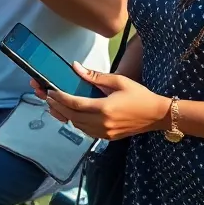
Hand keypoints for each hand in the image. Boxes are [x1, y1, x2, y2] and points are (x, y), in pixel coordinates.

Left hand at [30, 62, 170, 140]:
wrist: (157, 115)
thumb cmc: (139, 95)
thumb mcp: (118, 81)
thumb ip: (95, 76)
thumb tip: (75, 67)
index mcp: (105, 108)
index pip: (75, 104)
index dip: (60, 97)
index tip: (50, 91)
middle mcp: (102, 123)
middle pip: (72, 116)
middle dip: (57, 106)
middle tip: (47, 96)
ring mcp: (104, 133)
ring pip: (77, 125)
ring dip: (64, 115)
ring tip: (53, 104)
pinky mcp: (107, 137)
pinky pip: (85, 131)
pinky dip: (75, 122)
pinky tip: (70, 114)